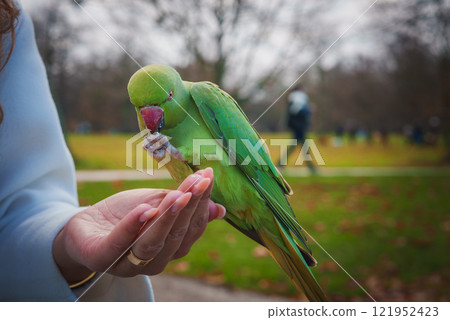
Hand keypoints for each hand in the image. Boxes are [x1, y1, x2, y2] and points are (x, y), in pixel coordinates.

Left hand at [53, 168, 224, 283]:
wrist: (85, 224)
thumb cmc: (125, 215)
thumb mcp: (158, 204)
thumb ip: (184, 207)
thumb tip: (220, 209)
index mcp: (171, 248)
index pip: (192, 228)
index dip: (202, 204)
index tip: (207, 177)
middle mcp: (154, 260)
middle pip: (177, 235)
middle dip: (189, 207)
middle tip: (198, 181)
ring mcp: (128, 263)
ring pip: (154, 243)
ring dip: (168, 218)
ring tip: (179, 195)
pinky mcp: (102, 258)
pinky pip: (120, 244)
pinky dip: (133, 226)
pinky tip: (145, 209)